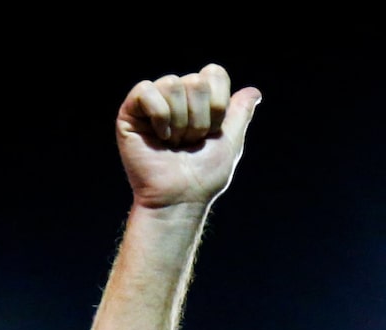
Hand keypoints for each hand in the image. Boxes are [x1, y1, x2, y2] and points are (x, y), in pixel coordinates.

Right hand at [116, 63, 260, 208]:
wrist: (179, 199)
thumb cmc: (203, 177)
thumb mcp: (230, 145)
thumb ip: (240, 115)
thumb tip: (254, 91)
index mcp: (199, 101)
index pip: (214, 74)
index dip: (218, 105)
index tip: (212, 133)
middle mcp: (176, 97)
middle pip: (196, 81)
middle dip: (199, 120)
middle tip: (190, 144)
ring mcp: (152, 102)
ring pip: (172, 84)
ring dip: (180, 123)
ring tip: (174, 144)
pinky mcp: (131, 110)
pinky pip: (147, 90)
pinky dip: (160, 117)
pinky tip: (159, 138)